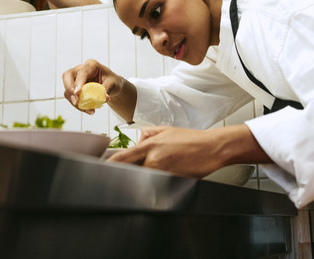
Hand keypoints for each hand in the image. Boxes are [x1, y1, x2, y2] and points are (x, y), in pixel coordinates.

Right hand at [62, 59, 120, 113]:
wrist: (110, 85)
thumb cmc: (111, 81)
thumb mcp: (113, 83)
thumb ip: (107, 89)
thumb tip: (105, 98)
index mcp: (91, 65)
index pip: (82, 72)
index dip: (78, 82)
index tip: (78, 93)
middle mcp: (80, 69)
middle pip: (67, 76)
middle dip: (69, 89)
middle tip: (76, 101)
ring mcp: (75, 78)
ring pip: (67, 89)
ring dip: (74, 101)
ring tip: (89, 110)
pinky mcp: (73, 88)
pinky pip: (71, 97)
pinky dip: (77, 105)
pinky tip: (87, 110)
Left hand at [108, 126, 226, 176]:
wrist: (212, 148)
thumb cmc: (191, 139)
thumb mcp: (166, 129)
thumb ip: (147, 135)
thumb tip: (137, 142)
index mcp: (150, 145)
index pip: (123, 158)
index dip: (109, 165)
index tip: (102, 168)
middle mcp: (154, 160)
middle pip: (132, 171)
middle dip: (131, 170)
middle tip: (138, 168)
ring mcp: (163, 173)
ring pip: (145, 178)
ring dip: (147, 175)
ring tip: (164, 166)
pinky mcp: (171, 182)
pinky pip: (158, 184)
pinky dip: (159, 180)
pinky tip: (172, 171)